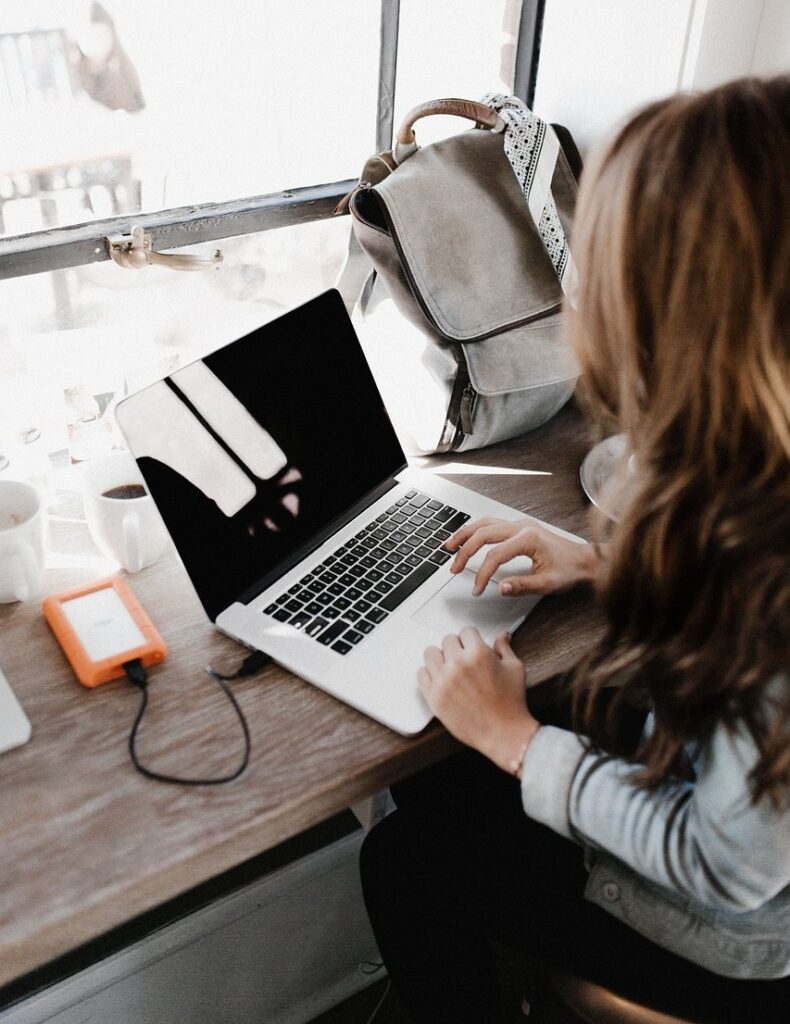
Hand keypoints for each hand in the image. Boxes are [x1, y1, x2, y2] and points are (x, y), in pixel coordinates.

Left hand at [418, 627, 538, 773]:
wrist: (503, 733)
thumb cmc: (511, 703)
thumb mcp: (514, 669)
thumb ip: (504, 648)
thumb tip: (503, 636)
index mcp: (478, 653)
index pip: (466, 631)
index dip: (472, 639)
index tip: (472, 645)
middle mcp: (458, 664)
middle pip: (447, 640)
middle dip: (457, 647)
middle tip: (464, 659)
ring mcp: (443, 681)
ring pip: (430, 653)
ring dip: (441, 658)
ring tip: (450, 667)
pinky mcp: (433, 697)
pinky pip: (421, 674)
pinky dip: (430, 674)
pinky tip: (441, 679)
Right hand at [446, 517, 599, 596]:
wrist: (585, 559)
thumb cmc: (570, 569)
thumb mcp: (547, 583)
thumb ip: (522, 586)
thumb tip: (500, 588)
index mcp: (528, 538)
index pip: (495, 555)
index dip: (482, 574)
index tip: (477, 589)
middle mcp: (521, 526)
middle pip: (483, 534)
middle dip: (465, 552)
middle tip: (454, 568)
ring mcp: (520, 524)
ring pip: (484, 523)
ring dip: (465, 535)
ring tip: (450, 547)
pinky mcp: (519, 527)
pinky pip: (491, 524)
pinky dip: (476, 531)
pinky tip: (467, 538)